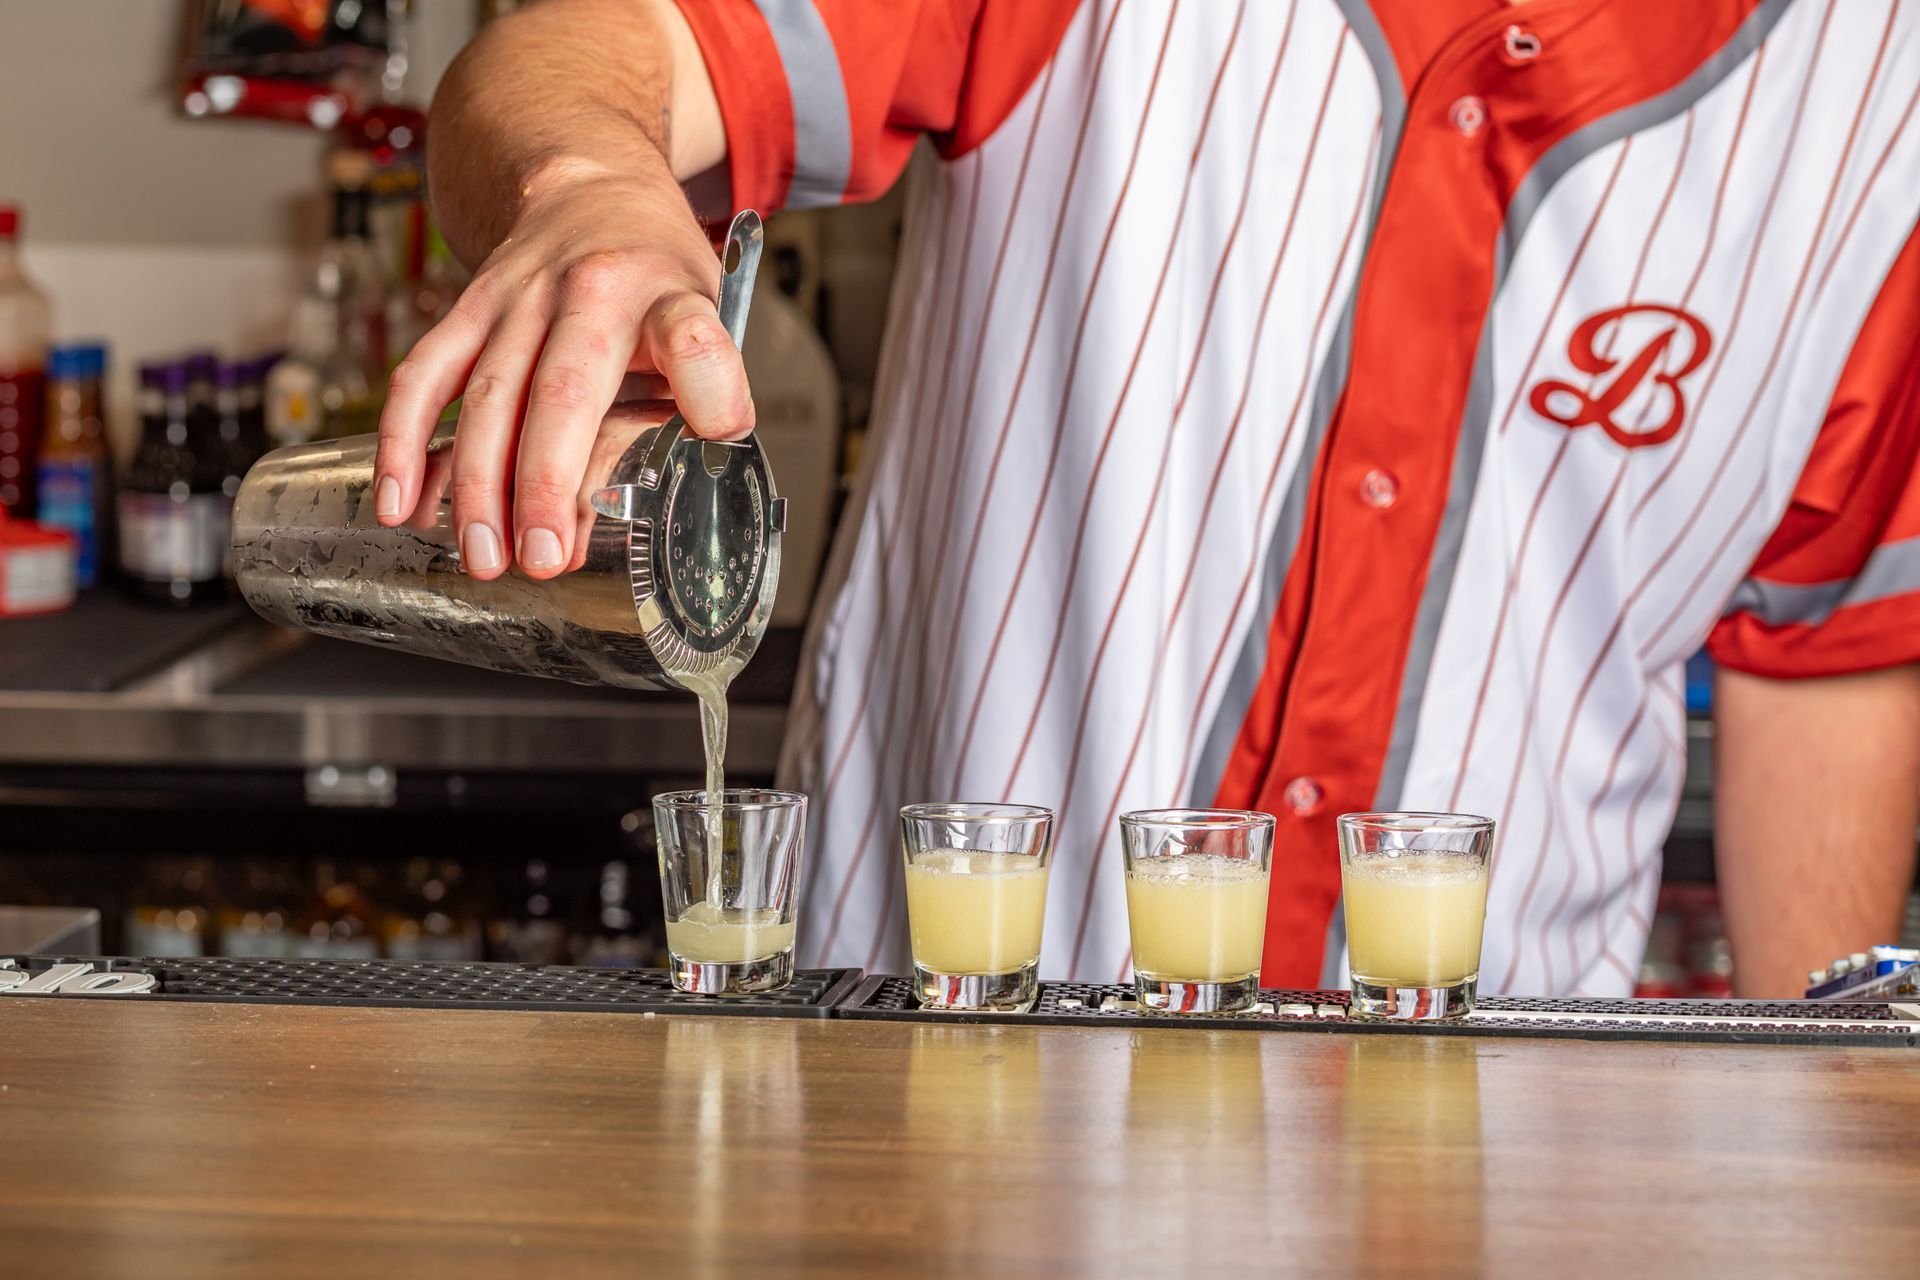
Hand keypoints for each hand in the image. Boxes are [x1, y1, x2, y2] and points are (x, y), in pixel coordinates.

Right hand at [373, 162, 752, 579]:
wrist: (588, 186)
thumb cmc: (653, 276)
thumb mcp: (705, 321)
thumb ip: (688, 402)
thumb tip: (653, 494)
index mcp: (666, 295)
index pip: (691, 333)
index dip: (706, 379)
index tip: (718, 428)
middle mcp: (589, 290)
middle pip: (562, 389)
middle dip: (546, 482)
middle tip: (543, 557)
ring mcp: (518, 298)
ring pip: (486, 395)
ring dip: (477, 485)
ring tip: (484, 556)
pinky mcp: (467, 308)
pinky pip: (426, 377)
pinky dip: (404, 442)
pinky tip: (400, 504)